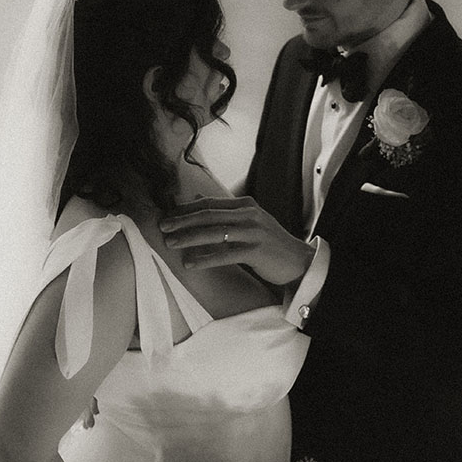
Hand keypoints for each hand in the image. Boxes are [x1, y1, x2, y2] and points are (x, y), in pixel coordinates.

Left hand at [159, 196, 314, 286]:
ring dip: (189, 238)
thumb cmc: (271, 245)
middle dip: (182, 221)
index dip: (186, 209)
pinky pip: (225, 254)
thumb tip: (197, 198)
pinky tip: (190, 263)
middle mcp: (249, 215)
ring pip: (214, 233)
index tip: (167, 216)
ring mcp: (254, 232)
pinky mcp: (256, 251)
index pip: (210, 203)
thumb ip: (225, 211)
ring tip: (170, 243)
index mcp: (246, 205)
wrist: (299, 262)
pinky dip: (205, 258)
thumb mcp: (249, 222)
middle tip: (162, 227)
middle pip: (208, 215)